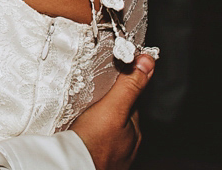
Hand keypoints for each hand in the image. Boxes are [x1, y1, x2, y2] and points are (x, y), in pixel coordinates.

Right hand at [70, 53, 154, 169]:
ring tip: (83, 111)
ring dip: (98, 120)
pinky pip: (96, 140)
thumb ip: (129, 86)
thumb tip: (148, 61)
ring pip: (108, 129)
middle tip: (92, 93)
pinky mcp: (98, 160)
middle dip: (109, 105)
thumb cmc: (93, 144)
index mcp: (135, 131)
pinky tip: (78, 130)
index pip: (132, 101)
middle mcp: (128, 145)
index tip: (111, 75)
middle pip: (119, 115)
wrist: (73, 168)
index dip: (122, 87)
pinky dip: (89, 134)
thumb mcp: (112, 108)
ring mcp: (114, 155)